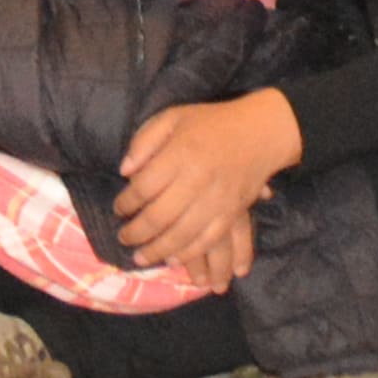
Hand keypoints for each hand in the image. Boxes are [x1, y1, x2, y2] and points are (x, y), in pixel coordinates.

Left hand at [113, 88, 297, 294]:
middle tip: (123, 238)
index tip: (118, 209)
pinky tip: (173, 260)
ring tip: (140, 257)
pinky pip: (207, 241)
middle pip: (160, 216)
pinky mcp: (232, 214)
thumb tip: (125, 171)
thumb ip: (144, 140)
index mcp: (180, 154)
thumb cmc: (210, 124)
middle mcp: (197, 180)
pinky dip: (188, 254)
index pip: (144, 186)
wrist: (260, 133)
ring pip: (182, 235)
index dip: (126, 202)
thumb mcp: (172, 117)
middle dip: (136, 232)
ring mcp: (216, 200)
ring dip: (158, 250)